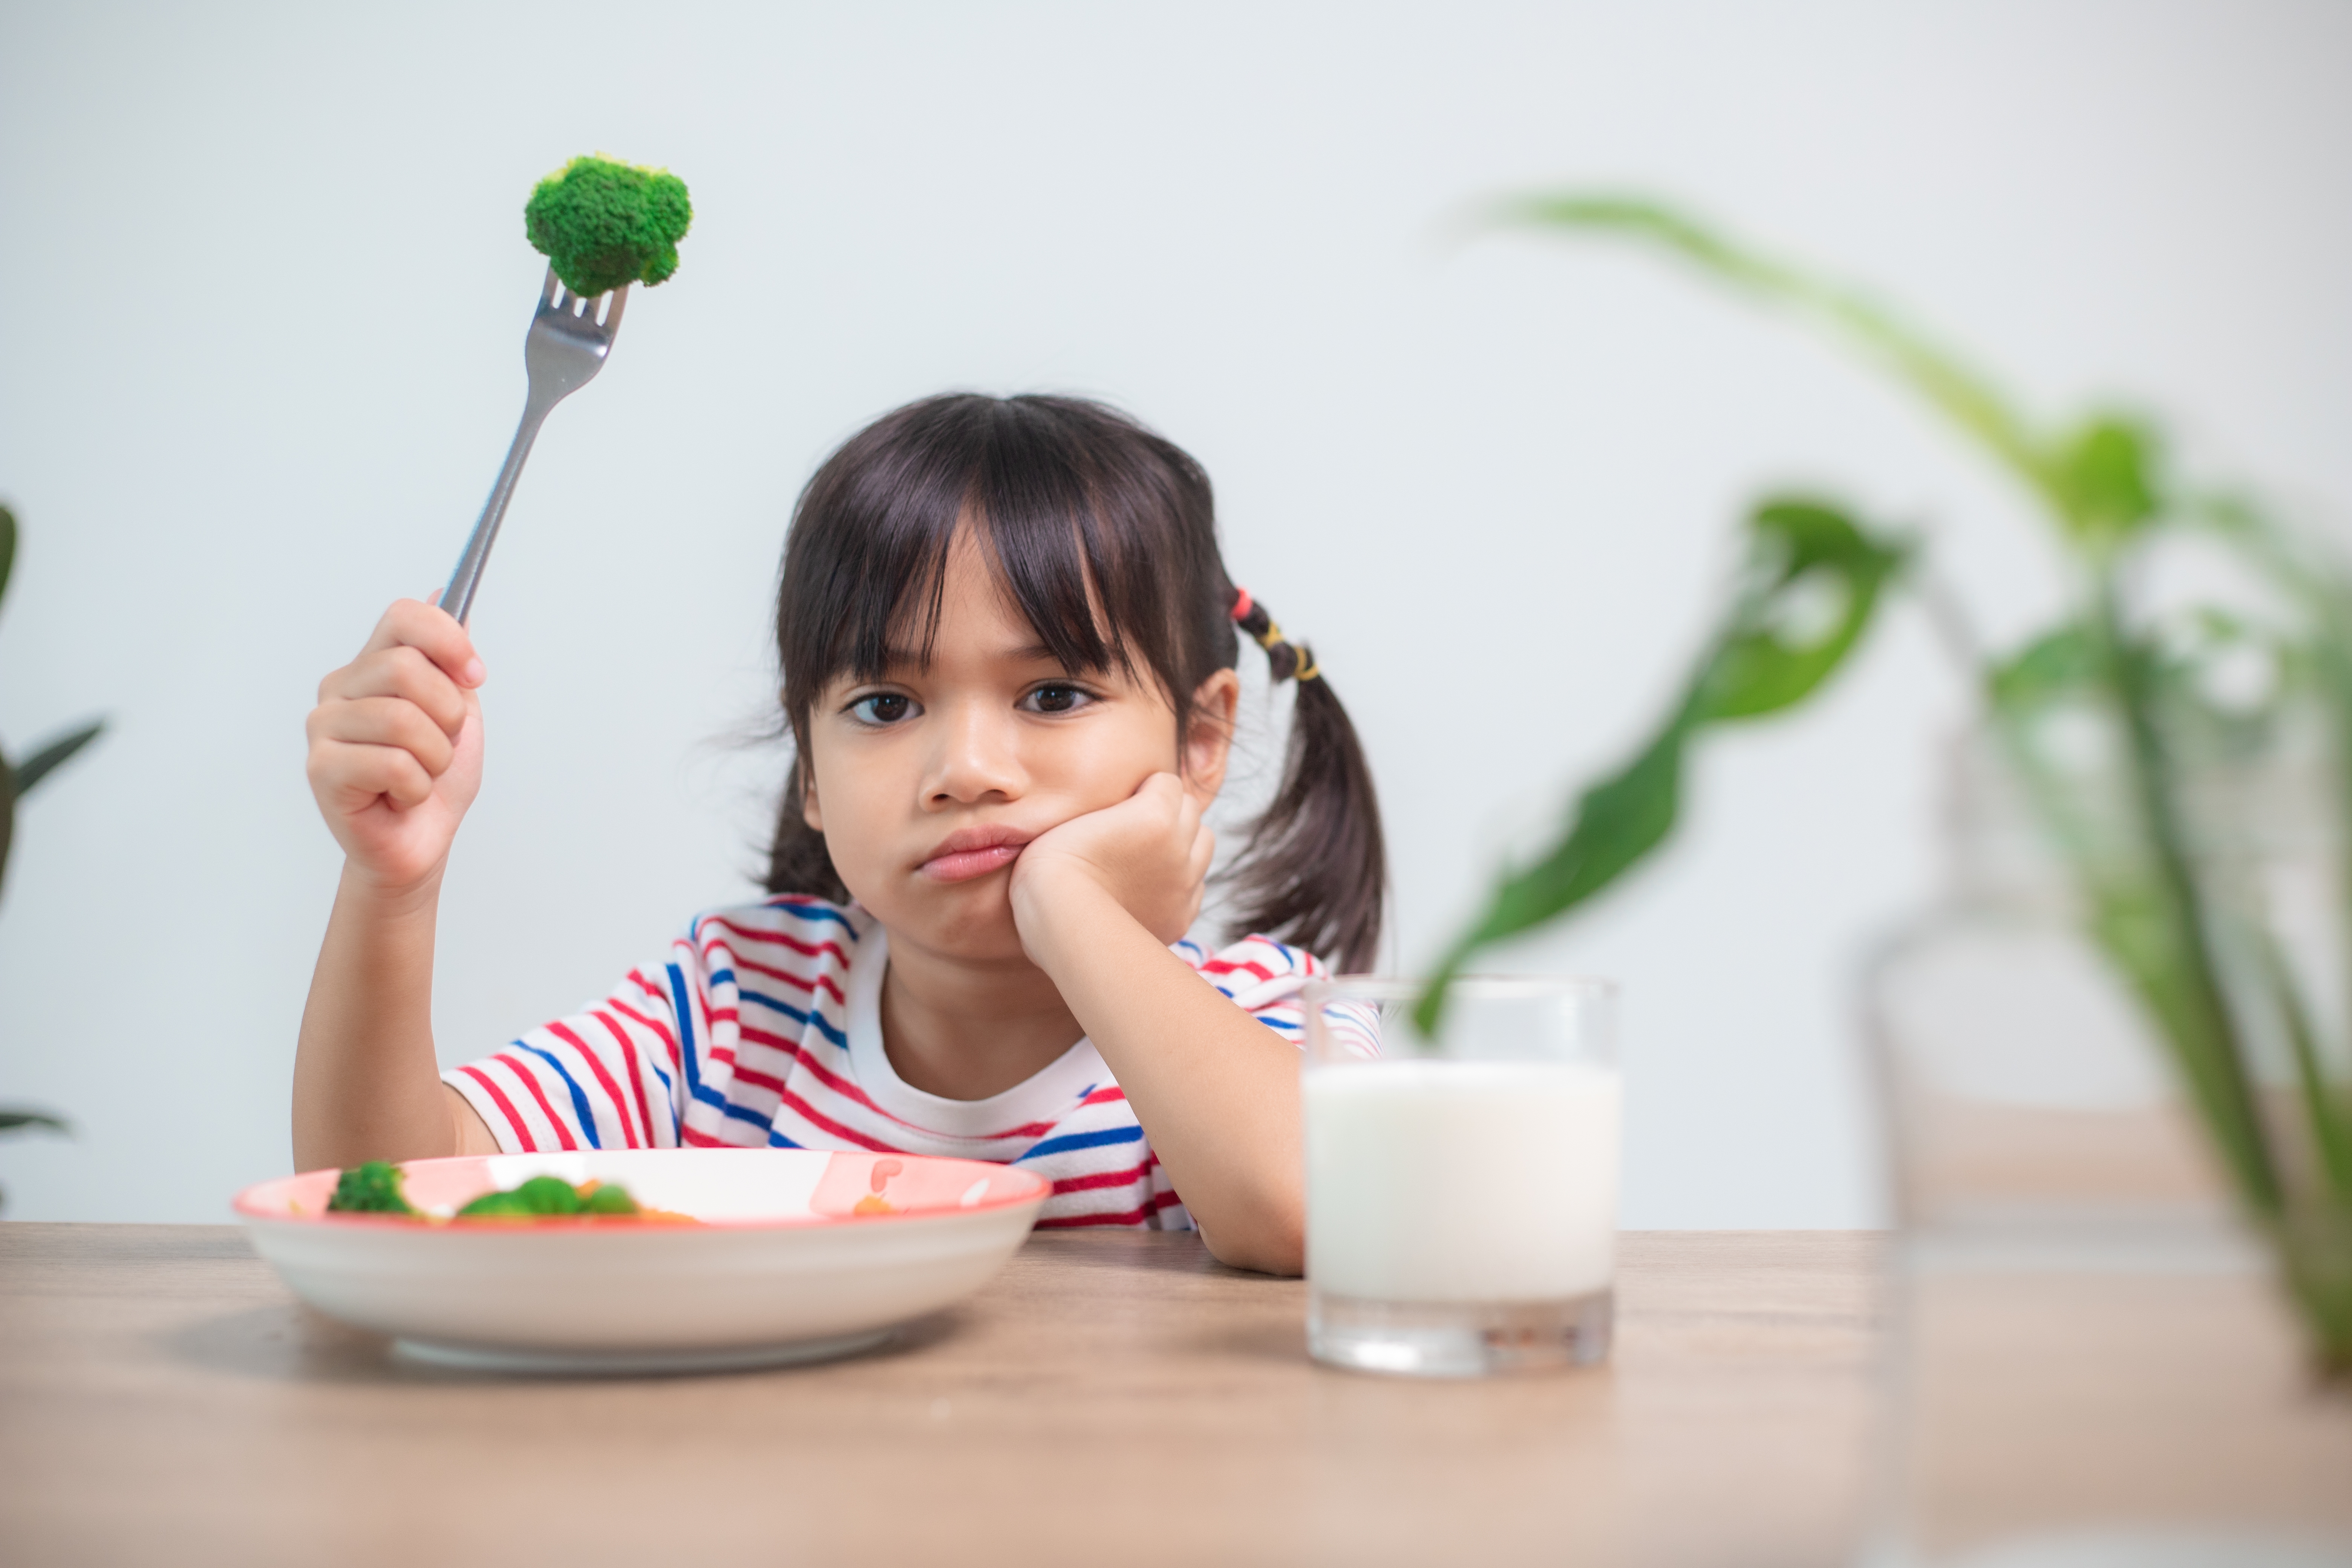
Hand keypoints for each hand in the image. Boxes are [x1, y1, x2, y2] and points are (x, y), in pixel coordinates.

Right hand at [305, 599, 485, 892]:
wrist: (421, 841)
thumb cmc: (435, 778)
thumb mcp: (458, 708)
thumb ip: (449, 654)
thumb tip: (443, 590)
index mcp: (371, 666)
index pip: (404, 617)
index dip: (449, 640)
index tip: (475, 675)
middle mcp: (339, 688)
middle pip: (407, 667)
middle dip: (448, 715)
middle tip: (441, 744)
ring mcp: (324, 727)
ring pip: (404, 719)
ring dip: (435, 757)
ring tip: (421, 773)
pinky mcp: (321, 769)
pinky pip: (393, 764)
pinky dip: (416, 787)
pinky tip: (400, 796)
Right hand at [1010, 772, 1213, 953]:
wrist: (1059, 921)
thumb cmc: (1054, 864)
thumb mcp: (1077, 816)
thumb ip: (1113, 805)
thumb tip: (1126, 806)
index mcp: (1156, 814)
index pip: (1168, 782)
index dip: (1144, 789)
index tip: (1124, 803)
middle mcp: (1179, 846)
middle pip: (1190, 809)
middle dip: (1169, 810)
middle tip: (1137, 826)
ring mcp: (1184, 884)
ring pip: (1204, 843)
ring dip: (1184, 841)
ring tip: (1151, 853)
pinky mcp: (1180, 915)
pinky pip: (1196, 886)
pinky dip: (1180, 882)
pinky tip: (1150, 887)